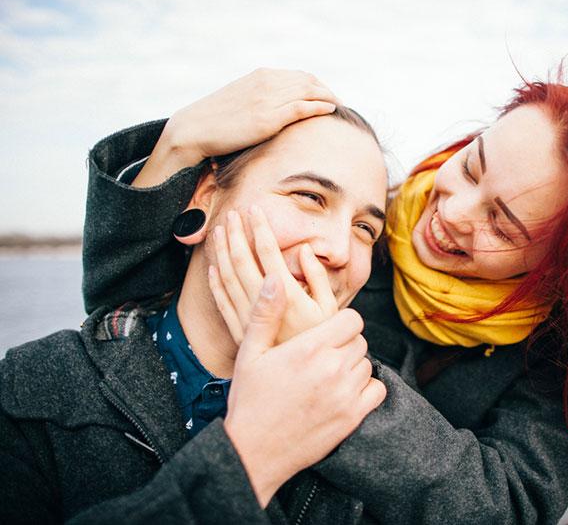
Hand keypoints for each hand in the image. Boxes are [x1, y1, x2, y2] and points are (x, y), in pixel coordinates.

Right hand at [133, 68, 340, 186]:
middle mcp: (267, 83)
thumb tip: (276, 108)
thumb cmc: (215, 120)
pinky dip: (319, 106)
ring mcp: (268, 100)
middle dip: (328, 90)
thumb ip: (260, 98)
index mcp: (261, 76)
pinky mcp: (268, 118)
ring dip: (329, 97)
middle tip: (340, 102)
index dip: (318, 85)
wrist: (194, 129)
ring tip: (340, 106)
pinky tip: (330, 110)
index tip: (328, 95)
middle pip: (309, 81)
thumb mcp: (241, 100)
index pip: (300, 75)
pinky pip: (302, 107)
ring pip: (309, 92)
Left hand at [208, 205, 337, 343]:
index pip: (268, 252)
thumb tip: (305, 251)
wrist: (304, 382)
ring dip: (221, 251)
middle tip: (232, 213)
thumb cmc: (323, 343)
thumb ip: (317, 278)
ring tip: (218, 231)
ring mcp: (248, 318)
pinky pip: (221, 302)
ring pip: (227, 277)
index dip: (259, 228)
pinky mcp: (240, 331)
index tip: (255, 210)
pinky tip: (212, 267)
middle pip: (242, 260)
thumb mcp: (330, 310)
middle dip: (236, 233)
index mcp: (287, 294)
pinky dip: (214, 282)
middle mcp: (264, 304)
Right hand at [223, 273, 385, 507]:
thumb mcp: (250, 352)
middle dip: (344, 345)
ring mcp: (345, 395)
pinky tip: (343, 392)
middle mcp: (332, 368)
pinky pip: (377, 390)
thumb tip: (276, 278)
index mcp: (309, 348)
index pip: (352, 319)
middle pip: (359, 341)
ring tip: (328, 376)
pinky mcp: (352, 417)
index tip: (327, 332)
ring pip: (367, 364)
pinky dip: (366, 389)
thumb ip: (266, 313)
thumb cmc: (249, 399)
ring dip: (353, 367)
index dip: (341, 323)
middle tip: (322, 357)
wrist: (253, 451)